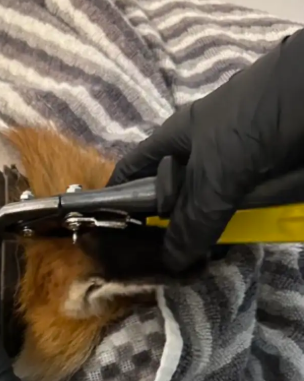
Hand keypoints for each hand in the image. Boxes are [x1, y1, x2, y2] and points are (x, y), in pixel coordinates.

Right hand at [108, 30, 303, 271]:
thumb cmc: (254, 119)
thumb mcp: (215, 172)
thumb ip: (192, 219)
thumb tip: (171, 261)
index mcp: (176, 139)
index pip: (134, 169)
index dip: (118, 196)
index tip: (110, 231)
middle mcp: (203, 152)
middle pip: (176, 196)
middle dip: (172, 228)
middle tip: (168, 260)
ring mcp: (238, 166)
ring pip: (214, 207)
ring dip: (212, 231)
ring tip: (204, 259)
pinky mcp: (270, 177)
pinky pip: (251, 210)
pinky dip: (248, 226)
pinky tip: (241, 240)